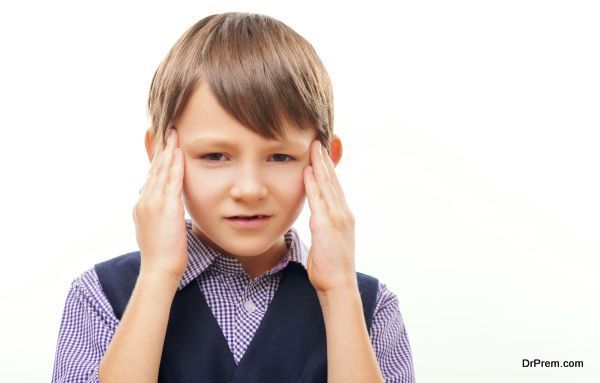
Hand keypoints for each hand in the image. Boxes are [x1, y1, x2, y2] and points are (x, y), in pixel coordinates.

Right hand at [132, 128, 187, 282]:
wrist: (159, 268)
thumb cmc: (162, 254)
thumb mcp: (155, 230)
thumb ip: (156, 215)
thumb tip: (159, 209)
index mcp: (142, 204)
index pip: (151, 175)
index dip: (157, 158)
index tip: (162, 143)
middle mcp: (144, 199)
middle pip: (153, 168)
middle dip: (161, 148)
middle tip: (167, 128)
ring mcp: (153, 202)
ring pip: (161, 170)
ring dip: (168, 150)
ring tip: (174, 133)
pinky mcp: (165, 206)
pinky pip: (171, 180)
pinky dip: (174, 164)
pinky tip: (179, 152)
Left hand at [303, 140, 356, 293]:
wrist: (339, 286)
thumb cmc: (330, 268)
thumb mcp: (328, 242)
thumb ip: (324, 226)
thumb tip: (317, 219)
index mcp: (343, 216)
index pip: (335, 187)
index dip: (329, 169)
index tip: (322, 154)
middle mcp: (343, 213)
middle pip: (333, 181)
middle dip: (325, 160)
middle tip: (319, 141)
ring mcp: (337, 218)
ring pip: (327, 185)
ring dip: (320, 165)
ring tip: (314, 147)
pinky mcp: (327, 225)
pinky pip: (318, 199)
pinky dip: (313, 183)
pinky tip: (308, 170)